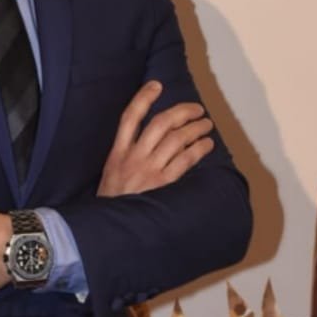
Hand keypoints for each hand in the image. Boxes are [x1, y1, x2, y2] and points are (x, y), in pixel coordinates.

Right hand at [97, 81, 215, 197]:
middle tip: (196, 108)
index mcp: (117, 154)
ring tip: (206, 124)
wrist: (110, 230)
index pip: (129, 118)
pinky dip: (199, 149)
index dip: (143, 98)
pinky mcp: (163, 185)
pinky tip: (207, 144)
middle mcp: (133, 158)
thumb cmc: (113, 204)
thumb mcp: (110, 175)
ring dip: (195, 128)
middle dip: (182, 112)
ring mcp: (148, 171)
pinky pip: (185, 160)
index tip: (157, 85)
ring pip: (176, 139)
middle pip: (160, 123)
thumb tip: (149, 141)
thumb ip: (125, 157)